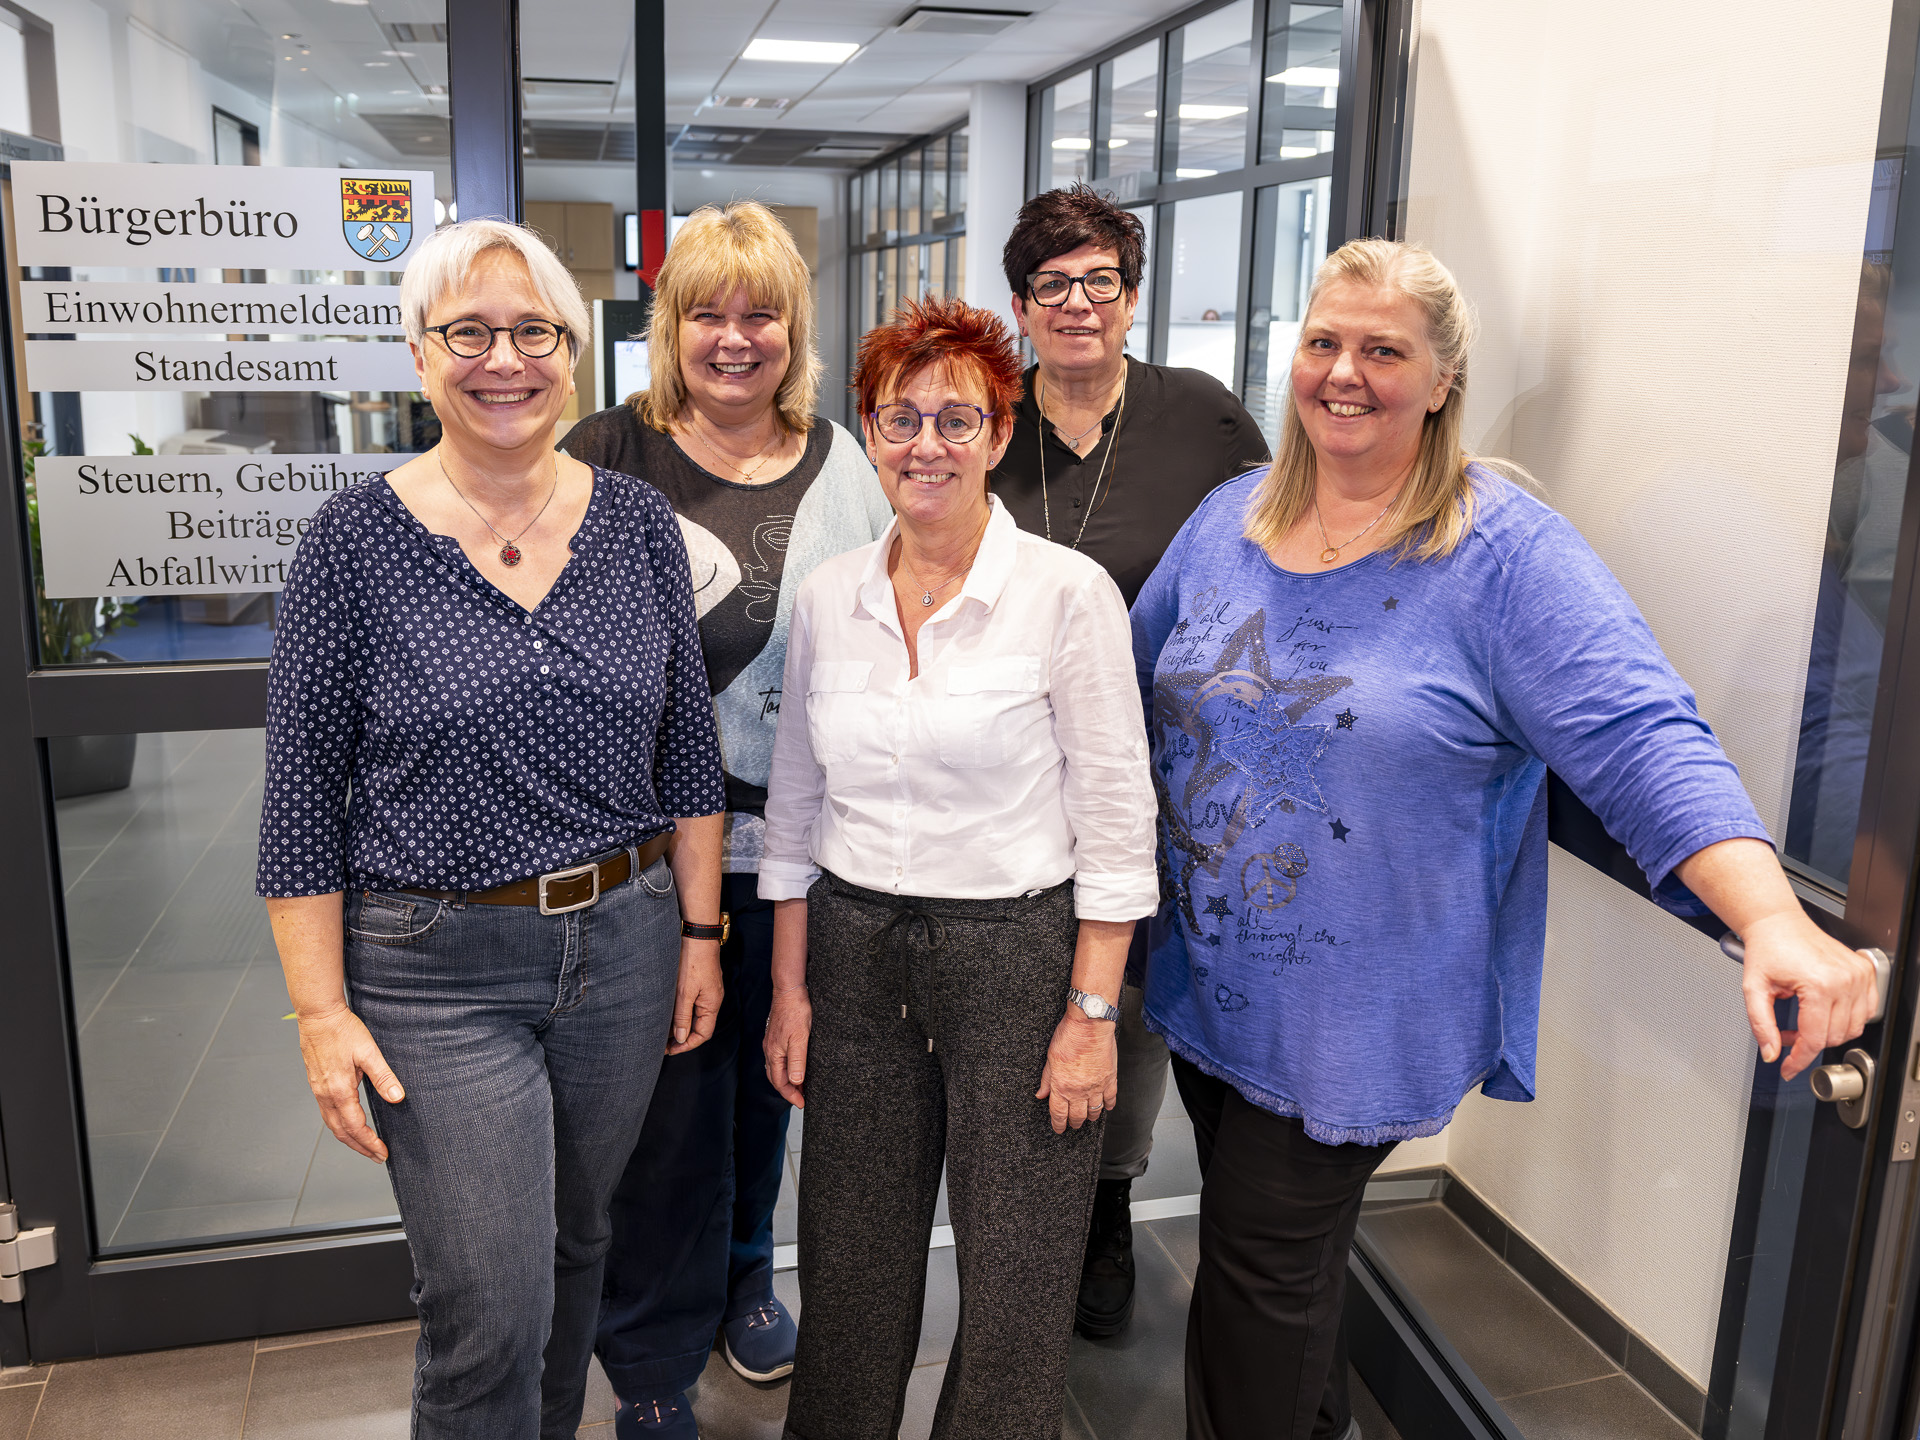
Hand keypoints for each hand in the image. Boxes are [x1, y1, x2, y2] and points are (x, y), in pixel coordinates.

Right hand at [296, 1004, 404, 1161]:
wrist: (318, 1015)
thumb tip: (397, 1097)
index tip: (383, 1152)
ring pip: (332, 1124)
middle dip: (360, 1147)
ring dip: (348, 1138)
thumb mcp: (369, 1052)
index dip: (370, 1143)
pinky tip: (348, 1123)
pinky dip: (339, 1125)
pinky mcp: (316, 1084)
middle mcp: (325, 1095)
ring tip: (364, 1146)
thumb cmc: (342, 1030)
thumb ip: (383, 1076)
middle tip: (376, 1156)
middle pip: (341, 1132)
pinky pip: (326, 1113)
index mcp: (339, 1090)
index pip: (355, 1127)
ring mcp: (318, 1090)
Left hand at [668, 938, 722, 1053]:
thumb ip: (683, 1017)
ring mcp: (707, 991)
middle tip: (663, 1044)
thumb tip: (681, 1038)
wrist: (697, 935)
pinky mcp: (701, 983)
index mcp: (712, 1004)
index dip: (687, 1045)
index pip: (703, 1034)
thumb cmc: (693, 962)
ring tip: (663, 1031)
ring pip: (695, 1015)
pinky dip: (681, 1012)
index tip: (670, 1050)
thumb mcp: (685, 992)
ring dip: (680, 1025)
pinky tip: (669, 1013)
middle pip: (700, 1026)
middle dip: (682, 1038)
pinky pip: (692, 1004)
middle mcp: (712, 1000)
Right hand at [764, 985, 812, 1106]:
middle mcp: (770, 1050)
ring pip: (777, 1068)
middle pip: (776, 1078)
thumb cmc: (795, 1012)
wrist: (790, 991)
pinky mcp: (777, 1037)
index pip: (780, 1082)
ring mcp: (772, 1043)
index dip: (791, 1095)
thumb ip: (797, 1061)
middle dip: (788, 1091)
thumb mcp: (800, 1039)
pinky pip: (780, 1059)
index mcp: (774, 1053)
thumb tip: (795, 1081)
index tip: (802, 1103)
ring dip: (788, 1080)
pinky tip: (796, 1066)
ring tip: (801, 1086)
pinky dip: (787, 1068)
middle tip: (802, 1098)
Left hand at [1036, 1011, 1118, 1133]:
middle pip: (1077, 1116)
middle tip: (1073, 1124)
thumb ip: (1046, 1079)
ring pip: (1094, 1111)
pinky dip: (1108, 1105)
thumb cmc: (1068, 1037)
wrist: (1090, 1025)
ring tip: (1088, 1118)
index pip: (1058, 1114)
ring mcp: (1096, 1086)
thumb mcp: (1050, 1058)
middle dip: (1074, 1123)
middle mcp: (1079, 1091)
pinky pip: (1110, 1098)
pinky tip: (1105, 1107)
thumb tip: (1041, 1095)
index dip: (1058, 1124)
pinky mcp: (1110, 1079)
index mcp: (1061, 1086)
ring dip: (1090, 1117)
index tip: (1058, 1129)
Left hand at [1740, 910, 1879, 1079]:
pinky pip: (1866, 1011)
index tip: (1788, 1068)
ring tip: (1804, 1020)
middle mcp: (1844, 980)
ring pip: (1853, 1028)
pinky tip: (1825, 1012)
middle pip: (1834, 1037)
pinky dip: (1848, 1018)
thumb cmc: (1767, 949)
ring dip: (1828, 1032)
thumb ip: (1761, 1024)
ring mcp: (1859, 975)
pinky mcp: (1866, 971)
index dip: (1799, 1059)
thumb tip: (1771, 1053)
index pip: (1814, 1039)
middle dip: (1808, 1043)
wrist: (1779, 923)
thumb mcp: (1753, 989)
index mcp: (1818, 984)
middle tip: (1786, 1033)